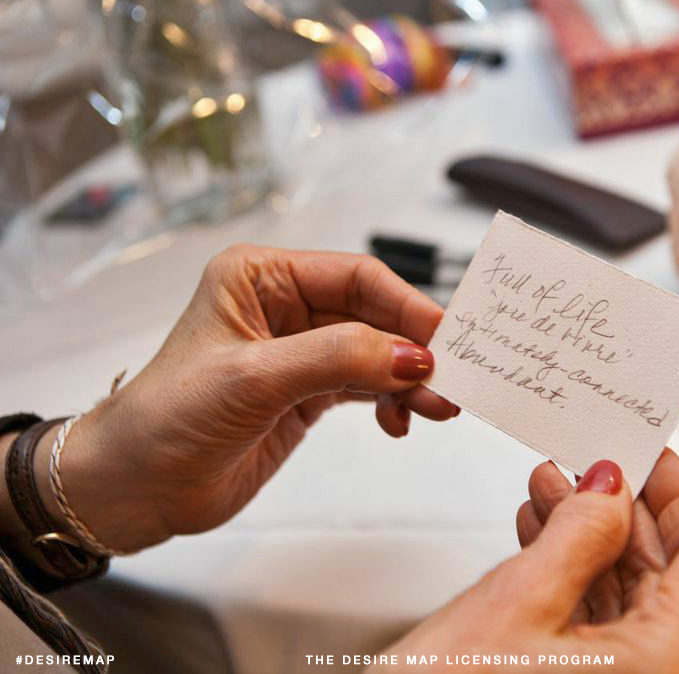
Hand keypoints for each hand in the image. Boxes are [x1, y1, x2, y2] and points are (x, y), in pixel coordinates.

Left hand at [55, 245, 457, 552]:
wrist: (135, 490)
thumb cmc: (168, 419)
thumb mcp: (255, 378)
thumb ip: (339, 359)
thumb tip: (416, 357)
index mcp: (261, 277)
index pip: (355, 277)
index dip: (406, 306)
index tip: (447, 338)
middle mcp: (284, 306)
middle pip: (374, 315)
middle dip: (414, 349)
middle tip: (454, 379)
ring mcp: (299, 352)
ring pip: (376, 353)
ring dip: (410, 380)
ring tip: (438, 408)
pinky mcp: (307, 393)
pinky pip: (367, 386)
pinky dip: (391, 402)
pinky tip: (399, 423)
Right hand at [372, 450, 678, 672]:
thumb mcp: (516, 604)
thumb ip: (578, 533)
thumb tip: (609, 487)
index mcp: (667, 666)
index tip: (652, 452)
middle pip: (665, 574)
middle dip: (618, 510)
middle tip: (586, 461)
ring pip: (626, 597)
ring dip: (587, 537)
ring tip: (550, 489)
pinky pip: (597, 625)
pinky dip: (569, 577)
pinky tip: (539, 536)